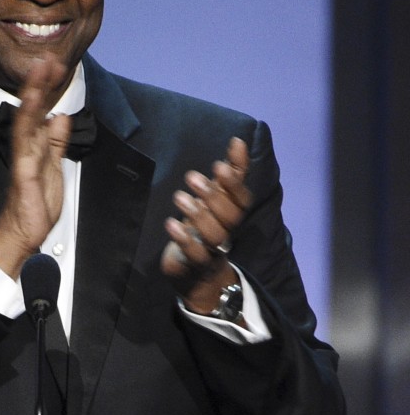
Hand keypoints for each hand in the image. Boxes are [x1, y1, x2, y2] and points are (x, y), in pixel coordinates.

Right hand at [0, 56, 70, 278]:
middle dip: (41, 83)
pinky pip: (24, 141)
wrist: (24, 233)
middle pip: (34, 109)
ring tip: (39, 69)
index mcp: (36, 146)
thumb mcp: (53, 167)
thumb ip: (56, 142)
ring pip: (27, 119)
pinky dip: (28, 120)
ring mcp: (24, 157)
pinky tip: (32, 102)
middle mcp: (28, 147)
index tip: (55, 66)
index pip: (42, 111)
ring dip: (33, 93)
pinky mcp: (23, 170)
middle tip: (48, 58)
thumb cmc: (36, 204)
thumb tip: (60, 116)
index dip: (49, 89)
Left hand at [161, 137, 251, 313]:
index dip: (234, 184)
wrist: (196, 273)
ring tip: (179, 197)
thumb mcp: (216, 198)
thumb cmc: (205, 225)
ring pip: (215, 236)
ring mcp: (212, 251)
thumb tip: (238, 141)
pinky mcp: (194, 266)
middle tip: (192, 177)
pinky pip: (195, 255)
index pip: (243, 200)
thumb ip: (230, 172)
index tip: (219, 165)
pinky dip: (184, 239)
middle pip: (231, 218)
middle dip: (214, 196)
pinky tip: (171, 223)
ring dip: (198, 215)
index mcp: (232, 214)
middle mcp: (226, 232)